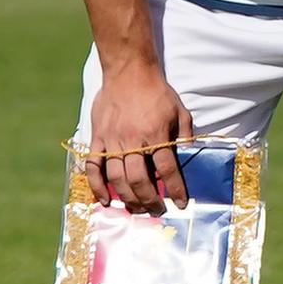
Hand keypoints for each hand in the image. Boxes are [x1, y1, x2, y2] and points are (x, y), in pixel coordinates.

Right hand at [81, 61, 195, 212]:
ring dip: (126, 197)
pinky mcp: (97, 138)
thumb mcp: (180, 112)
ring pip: (116, 177)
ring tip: (136, 208)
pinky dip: (96, 185)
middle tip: (156, 210)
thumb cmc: (157, 92)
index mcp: (156, 135)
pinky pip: (93, 166)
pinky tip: (104, 199)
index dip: (176, 190)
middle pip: (139, 179)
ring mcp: (112, 141)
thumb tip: (189, 157)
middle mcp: (132, 141)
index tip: (181, 204)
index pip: (167, 170)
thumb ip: (184, 135)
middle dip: (149, 200)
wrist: (128, 72)